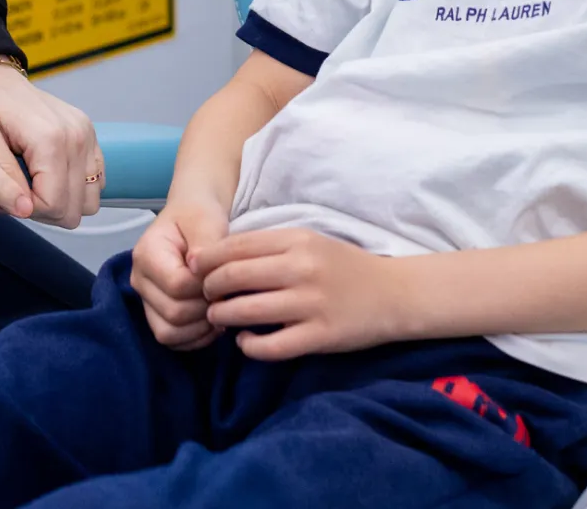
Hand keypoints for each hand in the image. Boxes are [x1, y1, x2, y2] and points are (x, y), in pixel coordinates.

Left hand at [0, 61, 101, 226]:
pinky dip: (69, 189)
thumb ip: (0, 175)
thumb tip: (25, 209)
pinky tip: (41, 176)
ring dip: (57, 202)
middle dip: (39, 209)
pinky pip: (92, 182)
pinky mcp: (87, 136)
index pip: (54, 204)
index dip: (24, 210)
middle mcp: (76, 135)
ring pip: (87, 201)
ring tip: (25, 184)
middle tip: (9, 190)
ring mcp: (85, 134)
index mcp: (50, 137)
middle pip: (73, 208)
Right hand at [130, 195, 229, 348]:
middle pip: (173, 314)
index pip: (177, 286)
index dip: (206, 287)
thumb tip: (200, 273)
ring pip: (169, 333)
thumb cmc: (199, 216)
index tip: (222, 276)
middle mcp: (139, 279)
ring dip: (201, 328)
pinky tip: (212, 321)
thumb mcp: (206, 219)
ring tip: (219, 309)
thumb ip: (205, 244)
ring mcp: (145, 300)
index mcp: (146, 253)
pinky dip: (195, 338)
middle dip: (205, 309)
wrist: (193, 218)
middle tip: (224, 294)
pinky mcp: (156, 315)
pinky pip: (172, 341)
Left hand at [196, 227, 410, 359]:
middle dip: (210, 288)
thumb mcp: (308, 241)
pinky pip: (273, 346)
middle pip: (234, 276)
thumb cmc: (343, 265)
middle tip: (205, 296)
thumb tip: (219, 256)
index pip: (235, 246)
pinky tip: (245, 342)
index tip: (194, 269)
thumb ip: (269, 246)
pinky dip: (250, 346)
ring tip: (217, 318)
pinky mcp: (321, 336)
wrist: (393, 293)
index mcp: (295, 240)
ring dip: (223, 316)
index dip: (207, 259)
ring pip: (247, 311)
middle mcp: (300, 269)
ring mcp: (311, 304)